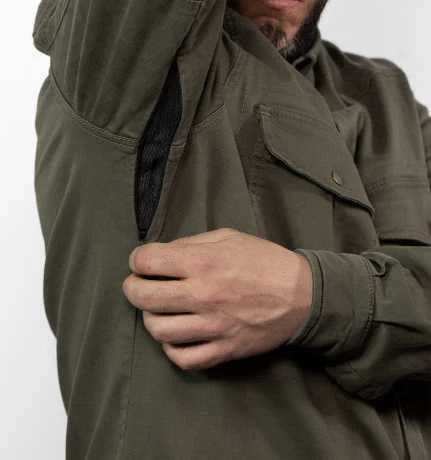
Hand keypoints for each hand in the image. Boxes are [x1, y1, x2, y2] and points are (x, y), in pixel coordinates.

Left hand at [122, 228, 311, 370]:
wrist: (301, 294)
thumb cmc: (263, 260)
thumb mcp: (228, 237)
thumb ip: (191, 243)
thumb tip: (161, 254)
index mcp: (203, 262)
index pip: (148, 262)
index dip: (137, 259)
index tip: (141, 261)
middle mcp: (203, 295)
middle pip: (144, 297)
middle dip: (132, 288)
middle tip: (137, 285)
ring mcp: (212, 326)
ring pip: (159, 330)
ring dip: (150, 318)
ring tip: (158, 310)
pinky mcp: (224, 350)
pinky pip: (184, 358)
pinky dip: (171, 349)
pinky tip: (176, 335)